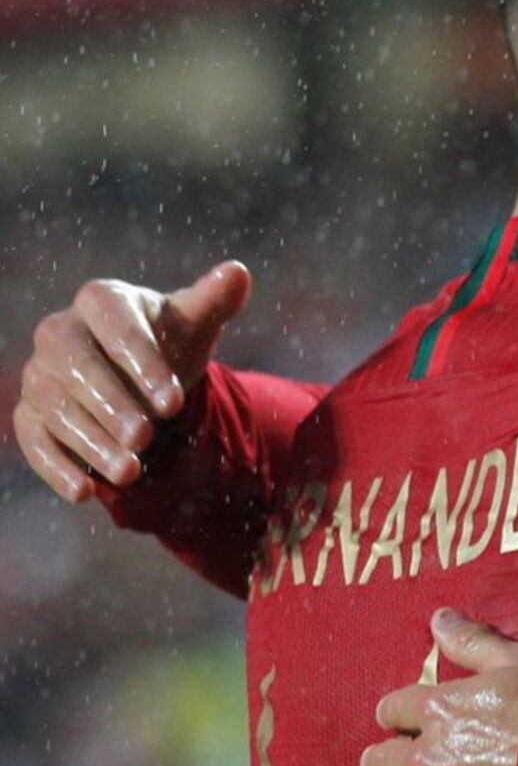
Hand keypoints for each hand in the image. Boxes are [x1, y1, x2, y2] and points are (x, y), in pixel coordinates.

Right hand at [13, 262, 252, 501]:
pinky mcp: (31, 416)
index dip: (142, 363)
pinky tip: (85, 493)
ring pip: (56, 408)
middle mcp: (60, 333)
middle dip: (111, 404)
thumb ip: (215, 300)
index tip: (174, 402)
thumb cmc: (168, 343)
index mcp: (101, 301)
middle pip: (75, 365)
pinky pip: (34, 441)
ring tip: (131, 472)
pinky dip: (56, 468)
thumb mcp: (194, 323)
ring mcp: (41, 376)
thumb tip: (238, 272)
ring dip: (91, 443)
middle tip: (147, 437)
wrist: (139, 378)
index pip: (116, 325)